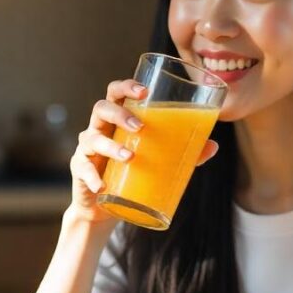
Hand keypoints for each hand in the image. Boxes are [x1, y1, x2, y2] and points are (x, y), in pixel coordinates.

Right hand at [68, 78, 218, 222]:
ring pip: (92, 138)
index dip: (127, 87)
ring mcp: (87, 149)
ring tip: (130, 157)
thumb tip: (213, 146)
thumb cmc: (132, 172)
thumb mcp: (157, 160)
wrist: (104, 205)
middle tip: (140, 126)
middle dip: (120, 114)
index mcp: (117, 119)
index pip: (116, 93)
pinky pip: (83, 170)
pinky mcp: (80, 170)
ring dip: (111, 146)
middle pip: (101, 108)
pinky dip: (93, 178)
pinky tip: (102, 185)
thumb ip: (183, 152)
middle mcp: (99, 128)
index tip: (144, 91)